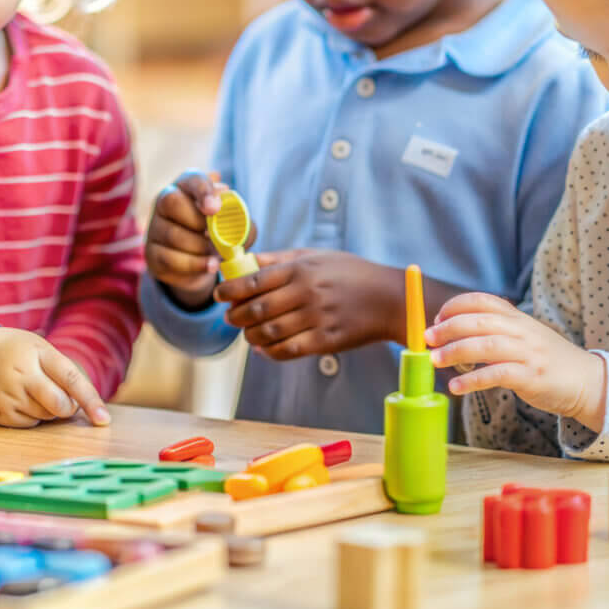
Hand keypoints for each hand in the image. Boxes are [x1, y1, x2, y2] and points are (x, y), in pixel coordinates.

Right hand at [0, 327, 108, 427]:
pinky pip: (29, 424)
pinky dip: (31, 416)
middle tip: (59, 396)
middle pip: (59, 405)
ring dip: (47, 409)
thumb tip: (86, 407)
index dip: (90, 400)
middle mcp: (21, 376)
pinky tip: (19, 399)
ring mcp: (8, 397)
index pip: (70, 379)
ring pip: (45, 417)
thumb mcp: (38, 348)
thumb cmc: (14, 351)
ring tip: (30, 390)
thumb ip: (63, 372)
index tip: (103, 419)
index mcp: (35, 354)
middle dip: (67, 406)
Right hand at [145, 171, 239, 309]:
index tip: (214, 208)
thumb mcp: (234, 225)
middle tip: (216, 237)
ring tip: (216, 255)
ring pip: (173, 234)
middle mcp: (165, 200)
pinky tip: (210, 266)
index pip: (193, 179)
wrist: (200, 261)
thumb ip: (241, 222)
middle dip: (199, 222)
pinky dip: (195, 264)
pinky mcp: (152, 252)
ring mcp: (155, 226)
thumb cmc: (218, 233)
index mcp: (188, 186)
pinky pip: (170, 258)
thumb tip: (237, 222)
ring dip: (201, 248)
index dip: (204, 191)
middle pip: (172, 202)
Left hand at [214, 249, 399, 359]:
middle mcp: (305, 293)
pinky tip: (263, 348)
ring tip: (246, 333)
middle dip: (236, 316)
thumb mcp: (315, 256)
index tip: (219, 295)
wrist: (390, 299)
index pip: (253, 281)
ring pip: (269, 332)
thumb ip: (279, 259)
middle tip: (229, 317)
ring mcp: (316, 318)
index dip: (229, 290)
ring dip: (250, 335)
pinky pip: (289, 350)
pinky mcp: (326, 340)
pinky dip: (270, 351)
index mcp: (300, 269)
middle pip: (256, 309)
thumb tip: (246, 261)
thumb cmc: (351, 273)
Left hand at [426, 292, 606, 429]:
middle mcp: (522, 331)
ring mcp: (528, 353)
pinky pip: (497, 375)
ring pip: (486, 346)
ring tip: (435, 361)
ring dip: (455, 352)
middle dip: (448, 328)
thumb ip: (495, 330)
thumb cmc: (546, 360)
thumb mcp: (524, 336)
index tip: (436, 319)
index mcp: (518, 318)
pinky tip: (456, 386)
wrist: (588, 382)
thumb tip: (450, 333)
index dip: (454, 306)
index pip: (482, 301)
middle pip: (479, 322)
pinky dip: (473, 380)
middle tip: (427, 339)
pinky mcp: (532, 377)